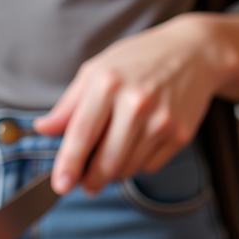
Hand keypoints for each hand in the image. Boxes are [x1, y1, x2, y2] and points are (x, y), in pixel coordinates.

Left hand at [34, 14, 232, 194]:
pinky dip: (136, 165)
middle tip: (84, 184)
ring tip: (111, 155)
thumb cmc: (139, 61)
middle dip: (91, 181)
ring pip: (126, 169)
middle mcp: (136, 102)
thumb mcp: (97, 70)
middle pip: (106, 162)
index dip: (69, 164)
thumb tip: (43, 130)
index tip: (61, 185)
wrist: (195, 53)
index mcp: (108, 83)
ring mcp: (161, 120)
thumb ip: (68, 105)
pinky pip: (148, 167)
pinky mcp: (179, 135)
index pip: (82, 133)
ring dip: (112, 173)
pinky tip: (137, 144)